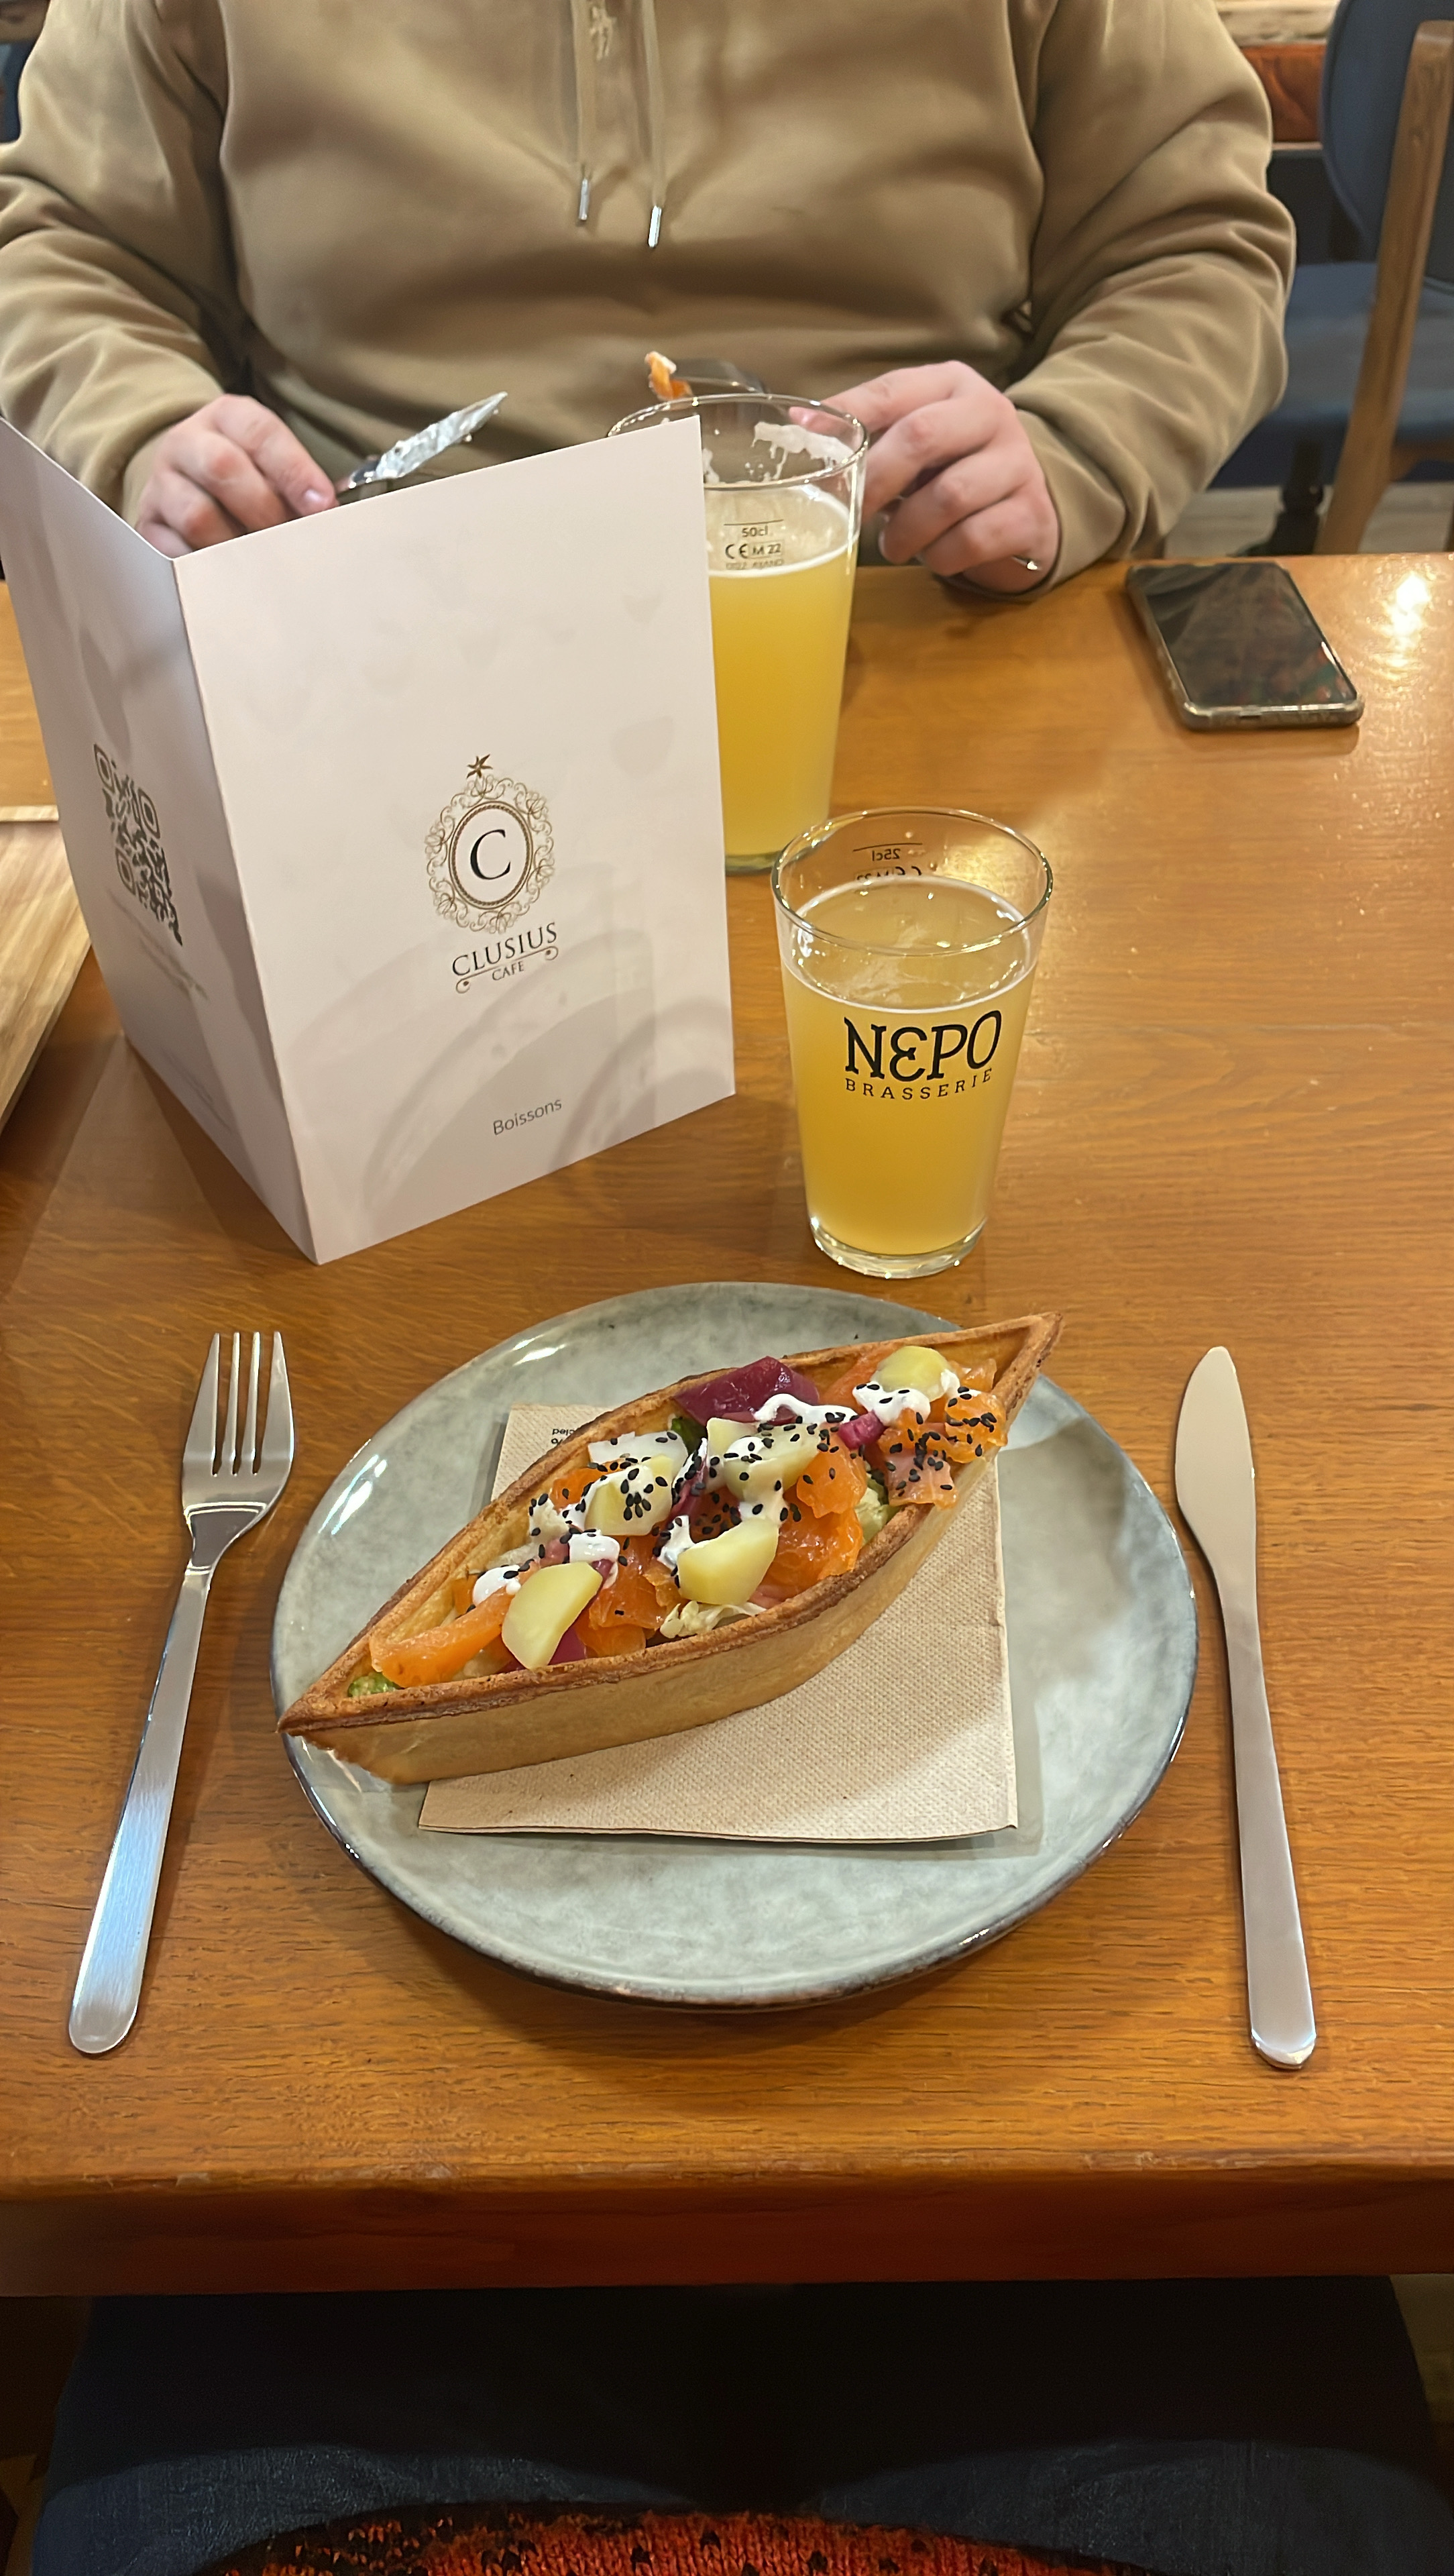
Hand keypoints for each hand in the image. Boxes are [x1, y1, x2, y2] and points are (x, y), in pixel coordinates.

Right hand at [134, 395, 337, 555]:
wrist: (187, 484)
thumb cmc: (246, 477)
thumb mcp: (271, 464)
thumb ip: (300, 485)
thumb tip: (334, 517)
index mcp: (226, 417)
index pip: (260, 432)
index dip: (294, 470)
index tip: (322, 506)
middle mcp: (187, 442)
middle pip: (222, 467)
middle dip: (264, 509)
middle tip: (291, 539)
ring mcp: (162, 484)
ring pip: (196, 515)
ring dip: (237, 544)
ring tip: (263, 563)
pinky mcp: (148, 525)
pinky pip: (176, 552)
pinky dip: (208, 568)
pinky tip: (231, 575)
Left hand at [825, 362, 1059, 593]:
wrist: (1027, 509)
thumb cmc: (954, 472)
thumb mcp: (917, 445)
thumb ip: (872, 434)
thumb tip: (802, 429)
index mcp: (953, 385)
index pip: (894, 391)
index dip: (848, 413)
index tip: (806, 436)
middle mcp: (991, 413)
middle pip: (921, 436)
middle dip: (874, 481)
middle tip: (850, 514)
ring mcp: (1018, 463)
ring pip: (948, 496)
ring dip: (906, 531)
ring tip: (892, 546)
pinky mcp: (1030, 514)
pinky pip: (972, 540)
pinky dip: (940, 556)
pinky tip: (933, 556)